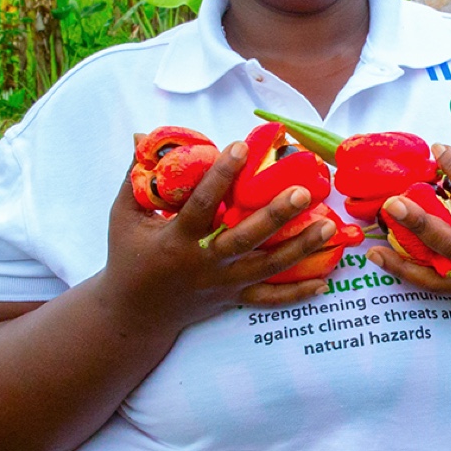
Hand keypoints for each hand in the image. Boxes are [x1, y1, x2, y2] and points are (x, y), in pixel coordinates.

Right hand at [105, 140, 336, 318]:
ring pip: (267, 269)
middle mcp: (204, 266)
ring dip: (300, 249)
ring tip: (328, 227)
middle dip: (275, 216)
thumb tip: (142, 136)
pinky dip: (297, 294)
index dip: (220, 175)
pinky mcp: (233, 300)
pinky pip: (269, 299)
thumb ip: (136, 178)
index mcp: (176, 241)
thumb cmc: (127, 258)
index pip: (201, 204)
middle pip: (245, 240)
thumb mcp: (123, 217)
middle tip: (303, 192)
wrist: (135, 315)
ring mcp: (222, 285)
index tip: (240, 147)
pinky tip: (324, 282)